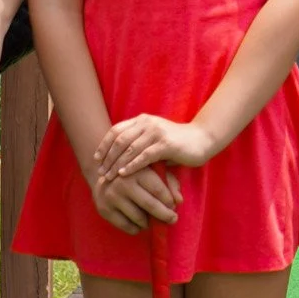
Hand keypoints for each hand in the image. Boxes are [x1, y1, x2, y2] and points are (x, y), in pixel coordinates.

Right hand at [90, 163, 180, 231]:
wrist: (104, 174)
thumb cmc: (137, 173)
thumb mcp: (154, 171)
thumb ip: (170, 183)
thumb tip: (179, 201)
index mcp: (137, 170)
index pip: (158, 189)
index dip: (169, 201)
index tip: (174, 206)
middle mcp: (123, 182)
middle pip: (150, 205)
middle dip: (165, 215)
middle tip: (173, 219)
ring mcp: (112, 197)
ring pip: (139, 219)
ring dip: (150, 222)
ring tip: (153, 219)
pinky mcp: (104, 210)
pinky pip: (127, 227)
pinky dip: (137, 228)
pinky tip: (139, 223)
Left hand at [95, 114, 214, 178]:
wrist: (202, 140)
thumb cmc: (177, 144)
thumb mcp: (154, 142)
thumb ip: (139, 146)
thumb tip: (118, 161)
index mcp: (142, 120)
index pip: (116, 130)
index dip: (104, 145)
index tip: (96, 159)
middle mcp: (147, 123)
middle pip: (119, 140)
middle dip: (107, 157)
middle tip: (100, 172)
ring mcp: (156, 132)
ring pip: (129, 148)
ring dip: (116, 164)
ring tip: (108, 177)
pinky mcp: (166, 144)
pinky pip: (144, 156)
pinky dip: (132, 165)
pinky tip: (124, 174)